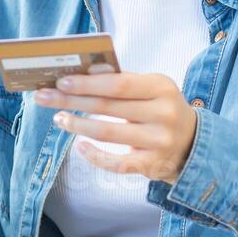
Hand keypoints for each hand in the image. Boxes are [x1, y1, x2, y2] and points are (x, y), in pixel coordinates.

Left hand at [33, 72, 199, 182]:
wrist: (193, 143)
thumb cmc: (161, 108)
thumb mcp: (151, 88)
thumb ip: (122, 80)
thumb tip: (87, 71)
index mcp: (161, 87)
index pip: (118, 84)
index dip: (87, 83)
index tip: (61, 81)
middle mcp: (163, 114)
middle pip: (108, 107)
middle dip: (71, 101)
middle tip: (45, 98)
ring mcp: (159, 142)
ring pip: (108, 134)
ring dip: (77, 125)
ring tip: (59, 119)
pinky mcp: (152, 165)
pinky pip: (115, 163)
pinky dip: (94, 155)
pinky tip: (80, 147)